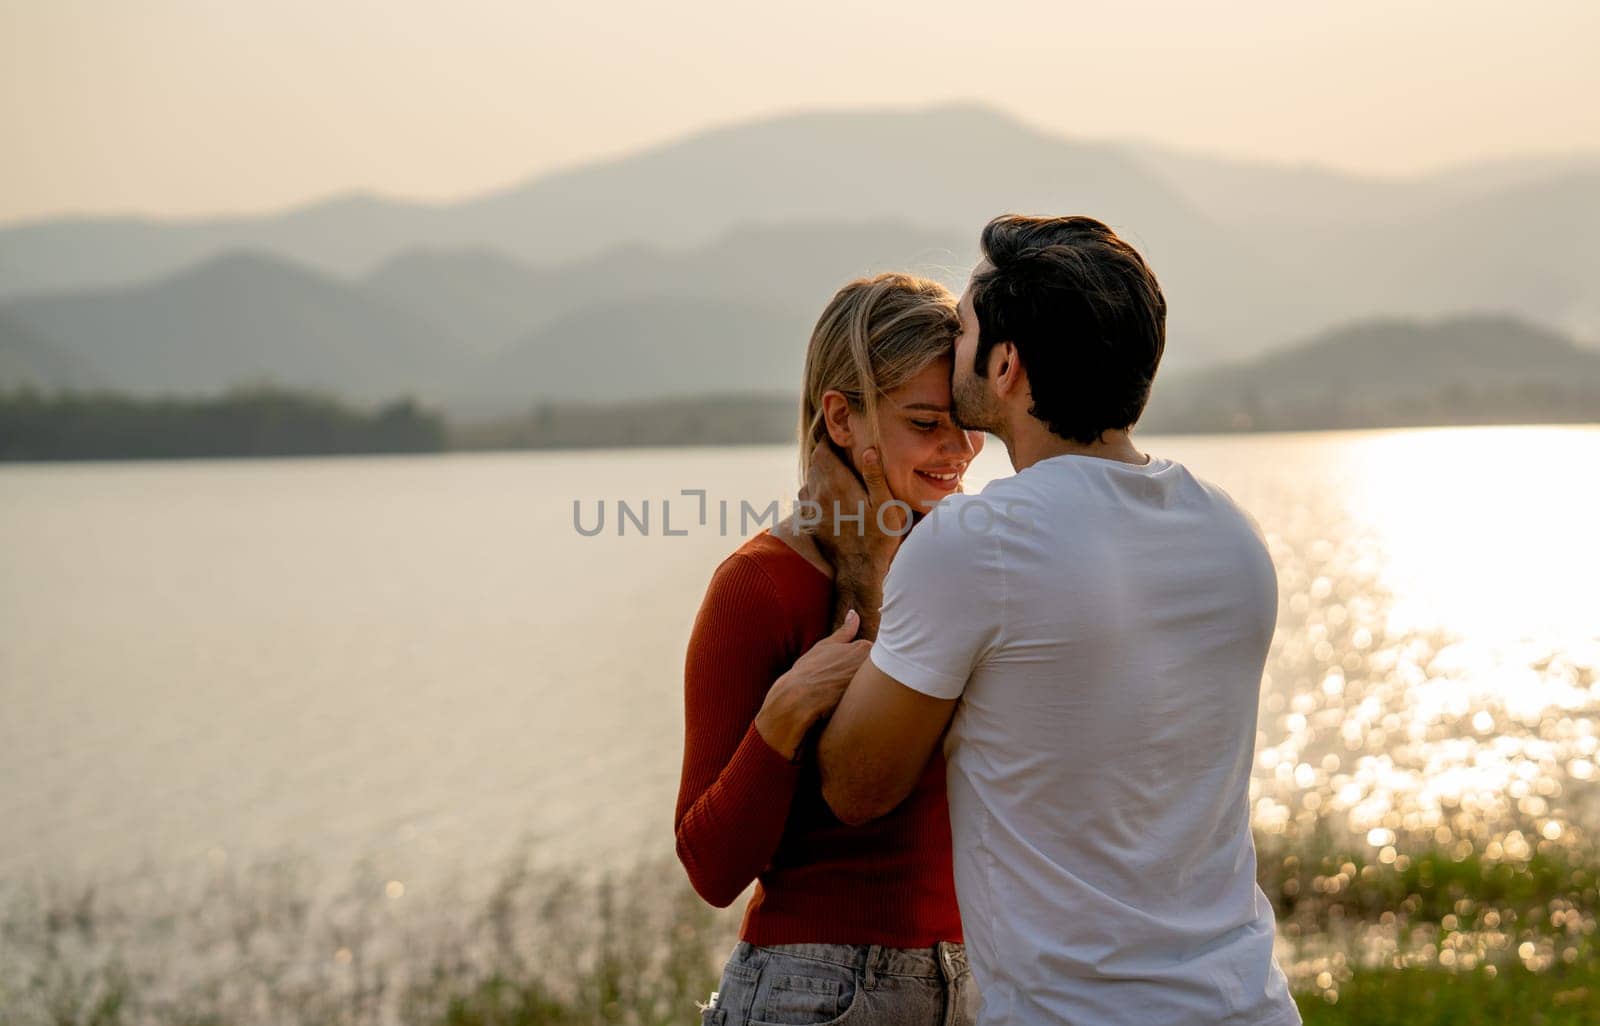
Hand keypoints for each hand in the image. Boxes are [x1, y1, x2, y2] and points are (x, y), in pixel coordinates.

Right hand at [754, 610, 870, 760]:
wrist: (796, 700)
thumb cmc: (808, 673)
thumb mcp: (825, 646)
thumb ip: (845, 631)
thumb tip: (854, 614)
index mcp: (864, 648)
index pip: (880, 652)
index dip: (868, 663)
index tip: (855, 669)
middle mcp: (871, 665)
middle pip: (883, 669)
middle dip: (873, 675)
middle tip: (849, 682)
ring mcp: (871, 685)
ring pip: (879, 685)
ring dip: (872, 689)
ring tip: (847, 694)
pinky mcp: (868, 704)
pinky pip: (875, 702)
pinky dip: (870, 703)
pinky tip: (855, 705)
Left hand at [799, 441, 906, 575]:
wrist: (859, 570)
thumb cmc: (877, 537)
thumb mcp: (885, 505)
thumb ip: (875, 476)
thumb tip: (869, 450)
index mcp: (836, 484)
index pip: (822, 452)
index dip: (829, 442)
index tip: (841, 440)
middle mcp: (818, 493)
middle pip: (814, 464)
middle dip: (826, 457)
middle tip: (842, 455)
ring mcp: (811, 509)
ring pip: (809, 481)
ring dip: (820, 475)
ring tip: (837, 475)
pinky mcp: (810, 522)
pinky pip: (806, 499)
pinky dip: (815, 493)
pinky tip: (828, 497)